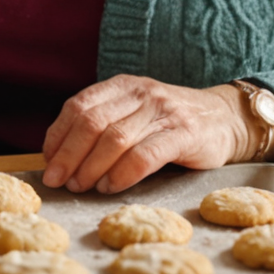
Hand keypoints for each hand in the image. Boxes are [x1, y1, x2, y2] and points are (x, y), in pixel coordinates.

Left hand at [39, 75, 247, 193]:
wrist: (225, 119)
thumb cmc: (170, 124)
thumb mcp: (135, 114)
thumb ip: (104, 126)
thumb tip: (61, 156)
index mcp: (122, 86)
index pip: (78, 105)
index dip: (58, 134)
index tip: (47, 160)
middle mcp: (141, 94)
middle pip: (92, 122)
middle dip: (69, 154)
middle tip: (57, 180)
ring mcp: (163, 112)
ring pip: (115, 139)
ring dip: (91, 167)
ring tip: (81, 186)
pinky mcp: (184, 134)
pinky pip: (145, 155)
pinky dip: (123, 174)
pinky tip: (111, 187)